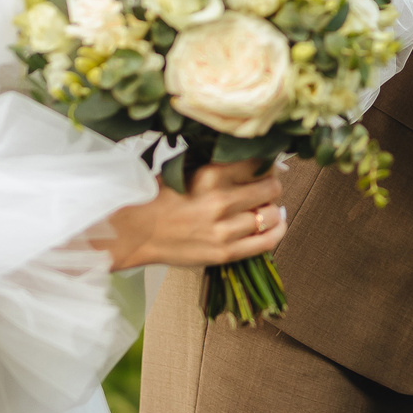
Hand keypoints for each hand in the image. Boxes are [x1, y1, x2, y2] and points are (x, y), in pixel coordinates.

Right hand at [100, 158, 286, 271]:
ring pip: (271, 214)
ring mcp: (224, 230)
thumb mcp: (187, 170)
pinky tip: (276, 222)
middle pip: (271, 187)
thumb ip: (219, 165)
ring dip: (272, 208)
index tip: (266, 165)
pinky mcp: (225, 253)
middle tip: (266, 185)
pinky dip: (278, 230)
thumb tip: (256, 159)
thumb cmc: (159, 198)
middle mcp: (221, 201)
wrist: (134, 232)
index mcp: (211, 174)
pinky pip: (267, 242)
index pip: (259, 162)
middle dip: (271, 184)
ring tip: (266, 206)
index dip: (267, 163)